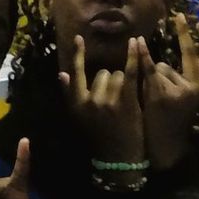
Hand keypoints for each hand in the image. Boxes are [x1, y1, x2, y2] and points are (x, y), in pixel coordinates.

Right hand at [60, 34, 146, 163]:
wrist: (120, 159)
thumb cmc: (102, 138)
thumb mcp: (82, 120)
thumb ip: (72, 96)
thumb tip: (61, 74)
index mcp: (78, 106)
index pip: (76, 75)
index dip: (77, 56)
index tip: (79, 38)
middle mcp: (90, 101)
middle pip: (102, 74)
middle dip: (111, 82)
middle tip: (117, 101)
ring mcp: (108, 101)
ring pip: (117, 75)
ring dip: (124, 84)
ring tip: (127, 103)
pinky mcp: (126, 100)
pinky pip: (129, 72)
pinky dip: (134, 57)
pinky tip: (136, 43)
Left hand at [141, 13, 198, 171]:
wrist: (165, 150)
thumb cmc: (175, 125)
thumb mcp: (190, 102)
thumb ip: (197, 77)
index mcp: (198, 88)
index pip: (191, 55)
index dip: (184, 35)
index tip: (177, 14)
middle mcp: (189, 87)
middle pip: (166, 66)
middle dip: (159, 78)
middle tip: (159, 102)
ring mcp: (174, 91)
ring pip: (156, 72)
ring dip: (149, 84)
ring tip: (151, 105)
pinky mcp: (160, 95)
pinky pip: (149, 71)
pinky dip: (142, 58)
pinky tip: (136, 43)